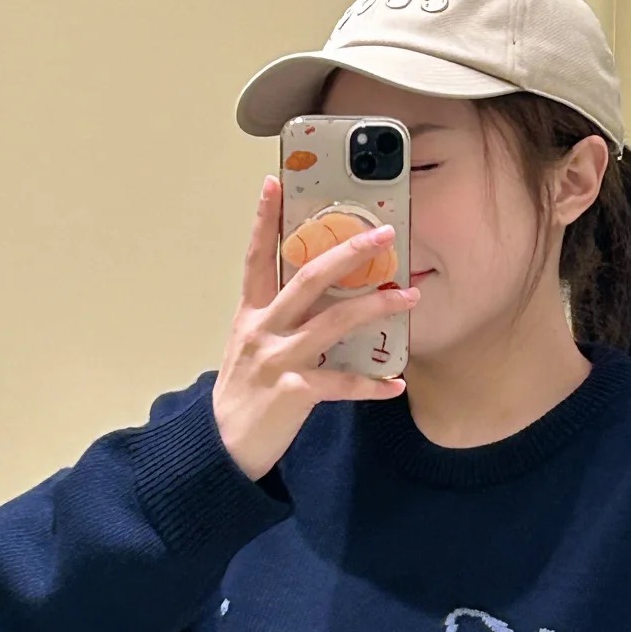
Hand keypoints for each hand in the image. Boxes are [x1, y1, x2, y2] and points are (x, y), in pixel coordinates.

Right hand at [212, 175, 419, 484]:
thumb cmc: (244, 395)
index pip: (257, 257)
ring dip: (375, 307)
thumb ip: (280, 321)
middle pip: (307, 278)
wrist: (221, 449)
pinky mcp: (292, 392)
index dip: (263, 220)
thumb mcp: (251, 348)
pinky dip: (370, 385)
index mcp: (251, 314)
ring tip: (409, 298)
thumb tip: (324, 301)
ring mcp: (277, 359)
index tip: (274, 182)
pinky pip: (340, 383)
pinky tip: (395, 384)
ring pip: (332, 323)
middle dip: (347, 252)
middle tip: (384, 234)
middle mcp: (262, 329)